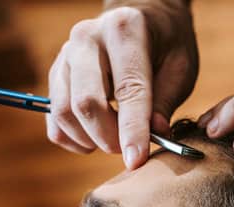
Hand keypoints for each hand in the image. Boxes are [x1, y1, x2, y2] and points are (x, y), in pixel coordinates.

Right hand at [47, 1, 197, 168]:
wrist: (140, 19)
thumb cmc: (165, 45)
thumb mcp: (179, 67)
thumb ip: (165, 101)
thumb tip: (154, 134)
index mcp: (124, 29)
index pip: (127, 89)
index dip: (132, 129)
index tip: (137, 160)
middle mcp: (87, 38)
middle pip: (86, 102)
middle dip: (108, 138)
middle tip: (130, 150)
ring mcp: (65, 55)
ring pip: (64, 112)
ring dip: (89, 139)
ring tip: (114, 141)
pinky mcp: (56, 73)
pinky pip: (53, 117)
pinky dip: (71, 138)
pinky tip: (93, 139)